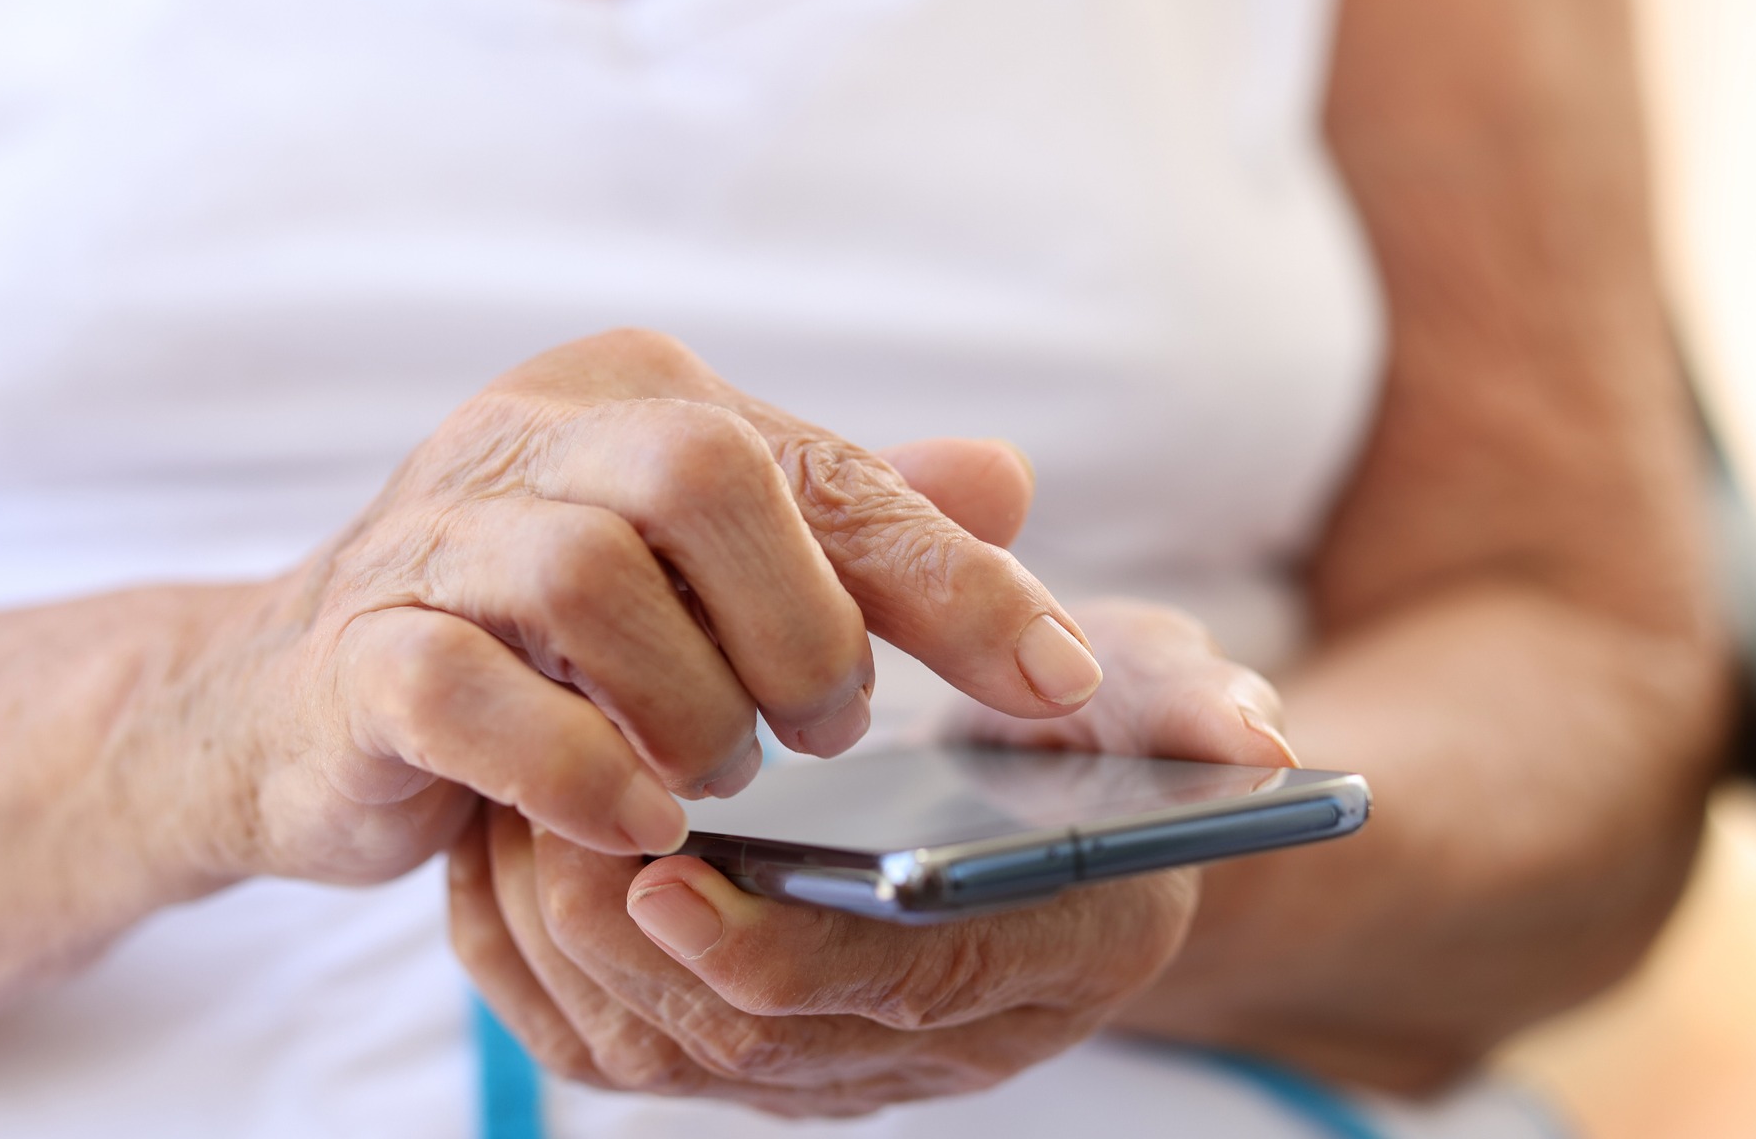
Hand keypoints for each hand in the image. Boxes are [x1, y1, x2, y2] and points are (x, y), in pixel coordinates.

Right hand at [150, 329, 1103, 885]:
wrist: (292, 705)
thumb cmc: (535, 641)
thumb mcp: (703, 570)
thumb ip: (845, 522)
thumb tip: (1006, 477)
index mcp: (633, 398)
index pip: (824, 466)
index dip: (957, 578)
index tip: (1064, 683)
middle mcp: (529, 438)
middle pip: (705, 473)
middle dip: (803, 626)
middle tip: (825, 729)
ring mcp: (428, 540)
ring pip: (589, 574)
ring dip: (692, 703)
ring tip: (717, 777)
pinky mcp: (355, 655)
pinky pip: (466, 690)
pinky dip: (576, 766)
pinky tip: (634, 819)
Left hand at [451, 599, 1295, 1116]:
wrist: (1056, 822)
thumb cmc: (1093, 742)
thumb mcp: (1145, 696)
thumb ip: (1184, 700)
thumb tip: (1254, 737)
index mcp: (1036, 965)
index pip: (888, 995)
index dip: (773, 948)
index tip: (662, 873)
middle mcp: (929, 1045)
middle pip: (743, 1044)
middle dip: (619, 943)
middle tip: (536, 817)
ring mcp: (828, 1060)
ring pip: (654, 1055)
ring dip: (555, 945)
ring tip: (504, 811)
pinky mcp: (746, 1047)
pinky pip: (608, 1042)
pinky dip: (530, 960)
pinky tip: (500, 846)